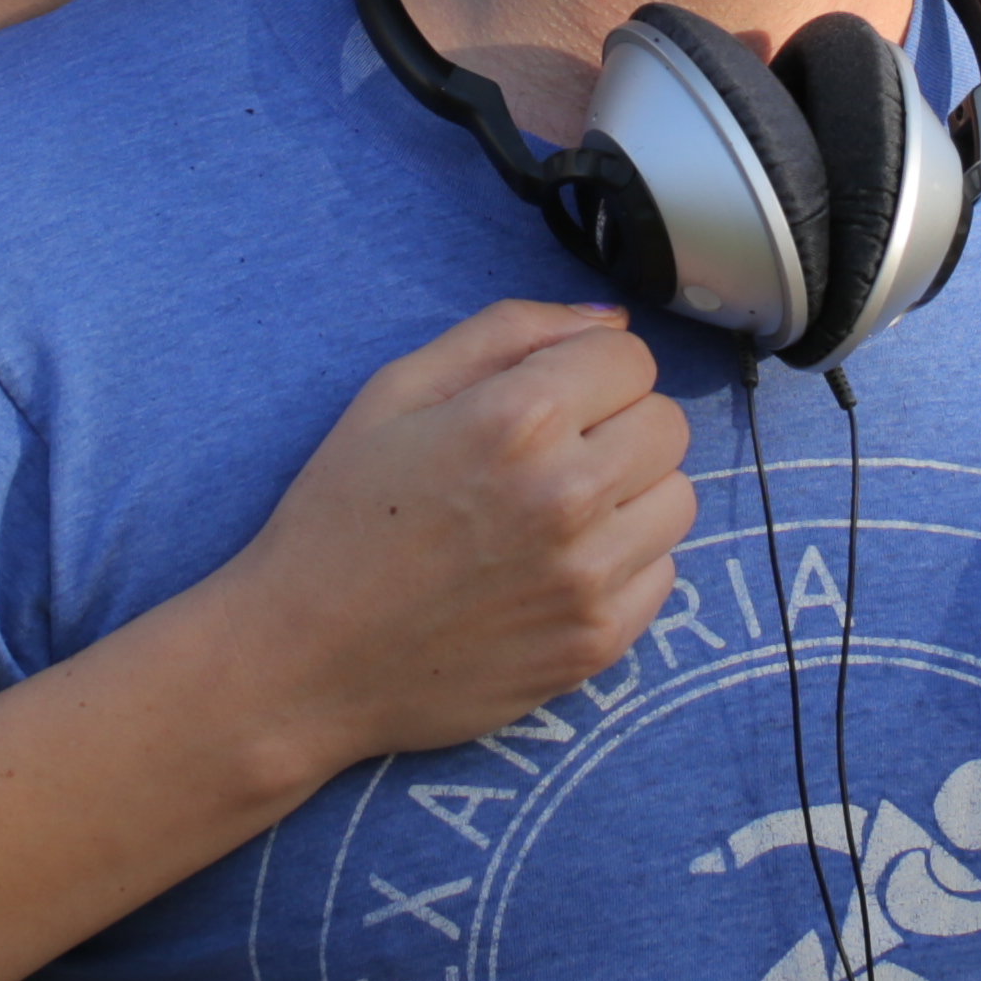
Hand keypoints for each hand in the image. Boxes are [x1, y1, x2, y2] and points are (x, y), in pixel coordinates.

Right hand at [212, 302, 694, 772]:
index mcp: (518, 420)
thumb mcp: (395, 392)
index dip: (588, 369)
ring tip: (557, 513)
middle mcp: (567, 496)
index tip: (550, 397)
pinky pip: (663, 573)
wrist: (303, 659)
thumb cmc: (340, 518)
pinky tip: (555, 568)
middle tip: (551, 455)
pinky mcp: (597, 643)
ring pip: (677, 498)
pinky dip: (623, 563)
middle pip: (667, 424)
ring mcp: (588, 577)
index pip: (631, 357)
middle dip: (618, 424)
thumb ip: (506, 333)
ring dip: (631, 494)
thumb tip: (607, 321)